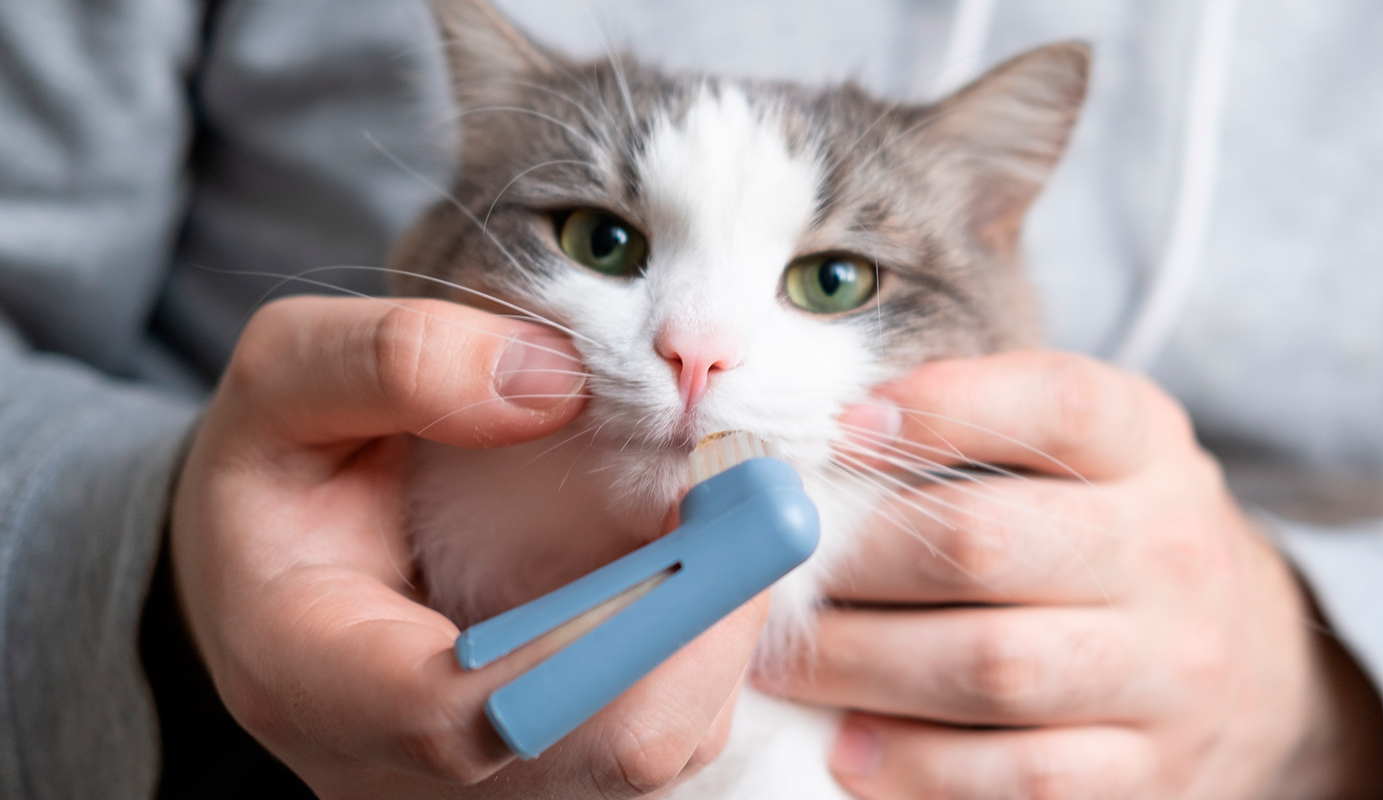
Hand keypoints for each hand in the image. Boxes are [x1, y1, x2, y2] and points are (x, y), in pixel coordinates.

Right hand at [170, 296, 764, 798]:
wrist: (272, 569)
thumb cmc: (278, 476)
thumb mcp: (283, 380)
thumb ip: (392, 360)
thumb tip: (558, 380)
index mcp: (313, 677)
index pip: (464, 713)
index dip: (608, 627)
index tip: (710, 507)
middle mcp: (403, 770)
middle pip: (605, 751)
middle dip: (707, 618)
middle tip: (758, 490)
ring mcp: (487, 788)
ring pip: (659, 750)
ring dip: (720, 627)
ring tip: (730, 511)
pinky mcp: (553, 772)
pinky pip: (669, 731)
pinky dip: (708, 644)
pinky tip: (701, 557)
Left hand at [759, 352, 1382, 798]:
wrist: (1245, 655)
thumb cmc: (1109, 532)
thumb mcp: (1078, 448)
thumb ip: (975, 421)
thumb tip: (830, 431)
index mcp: (1149, 446)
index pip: (1056, 405)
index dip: (938, 411)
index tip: (839, 431)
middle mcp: (1172, 552)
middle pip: (986, 544)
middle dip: (856, 562)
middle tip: (778, 576)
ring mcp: (1170, 671)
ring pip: (992, 668)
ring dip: (862, 667)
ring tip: (786, 664)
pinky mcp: (1150, 771)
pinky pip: (1022, 779)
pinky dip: (918, 767)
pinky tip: (852, 745)